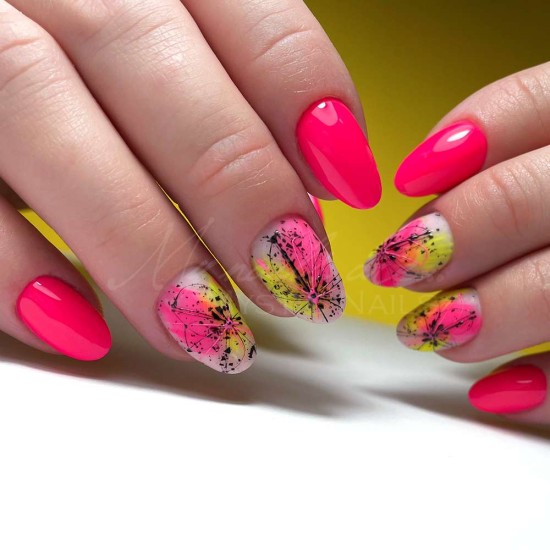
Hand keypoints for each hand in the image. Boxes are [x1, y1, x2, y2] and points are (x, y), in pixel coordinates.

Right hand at [0, 0, 381, 372]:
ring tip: (209, 331)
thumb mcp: (163, 41)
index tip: (351, 186)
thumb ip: (230, 88)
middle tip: (293, 283)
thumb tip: (318, 176)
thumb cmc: (84, 53)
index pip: (244, 10)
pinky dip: (10, 267)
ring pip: (39, 109)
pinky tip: (81, 324)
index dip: (308, 98)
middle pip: (146, 57)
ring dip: (138, 241)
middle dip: (234, 184)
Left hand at [364, 62, 549, 423]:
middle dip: (454, 234)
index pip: (543, 104)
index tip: (408, 177)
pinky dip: (545, 388)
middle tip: (400, 269)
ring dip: (486, 314)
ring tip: (432, 333)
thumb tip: (420, 177)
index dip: (471, 136)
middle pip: (530, 198)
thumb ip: (506, 162)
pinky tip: (495, 391)